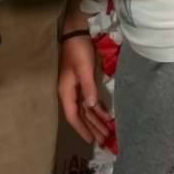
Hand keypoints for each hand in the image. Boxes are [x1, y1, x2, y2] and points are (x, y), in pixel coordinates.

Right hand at [56, 27, 111, 144]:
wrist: (76, 32)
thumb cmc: (78, 50)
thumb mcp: (84, 69)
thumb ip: (88, 88)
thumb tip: (91, 106)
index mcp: (66, 91)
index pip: (73, 115)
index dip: (82, 129)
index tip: (91, 140)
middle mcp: (70, 92)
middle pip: (81, 115)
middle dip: (92, 127)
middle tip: (104, 140)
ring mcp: (76, 87)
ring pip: (86, 108)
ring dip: (96, 119)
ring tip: (107, 132)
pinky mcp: (83, 82)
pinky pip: (90, 100)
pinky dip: (98, 108)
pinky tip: (106, 115)